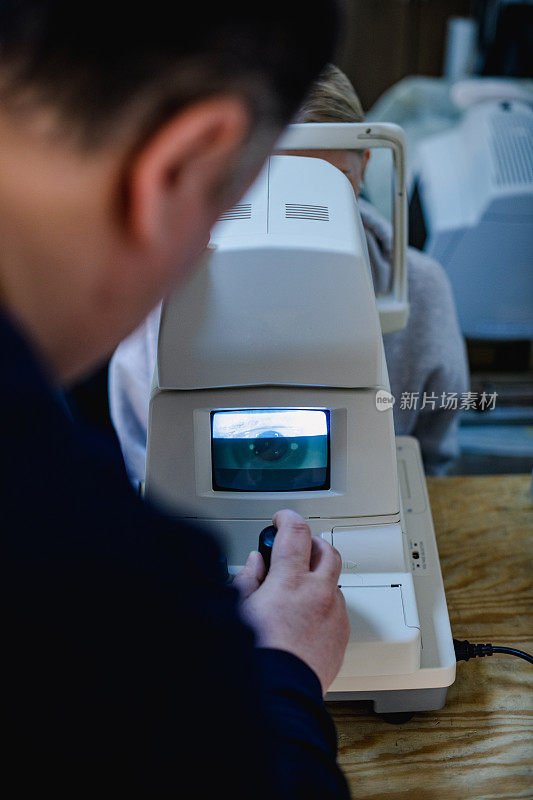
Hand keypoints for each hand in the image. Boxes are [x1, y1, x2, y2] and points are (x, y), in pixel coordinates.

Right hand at [233, 509, 348, 693]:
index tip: (281, 519)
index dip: (287, 518)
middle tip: (297, 546)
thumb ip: (248, 579)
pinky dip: (325, 603)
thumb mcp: (238, 609)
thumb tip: (255, 564)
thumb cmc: (255, 656)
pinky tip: (307, 615)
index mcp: (290, 582)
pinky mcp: (341, 637)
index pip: (296, 532)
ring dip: (319, 576)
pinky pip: (338, 609)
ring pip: (334, 582)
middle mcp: (319, 594)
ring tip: (297, 588)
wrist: (277, 696)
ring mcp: (334, 616)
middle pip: (327, 551)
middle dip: (313, 543)